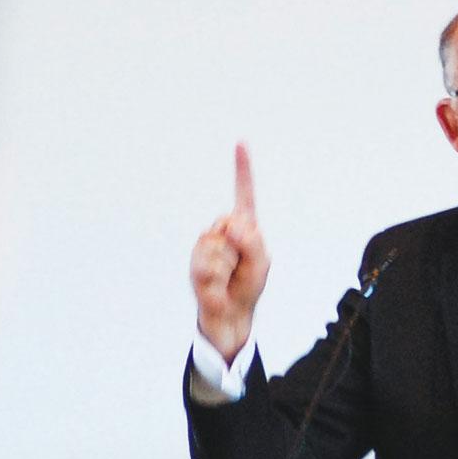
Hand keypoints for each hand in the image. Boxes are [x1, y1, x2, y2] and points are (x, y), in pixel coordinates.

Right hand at [190, 142, 269, 362]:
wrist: (230, 315)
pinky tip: (218, 285)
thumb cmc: (248, 287)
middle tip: (242, 267)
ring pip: (217, 243)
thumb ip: (253, 242)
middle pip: (229, 221)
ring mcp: (207, 246)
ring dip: (229, 265)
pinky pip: (207, 261)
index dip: (242, 169)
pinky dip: (218, 275)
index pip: (243, 193)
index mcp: (244, 227)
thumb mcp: (261, 265)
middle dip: (241, 246)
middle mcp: (223, 231)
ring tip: (230, 277)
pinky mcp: (195, 262)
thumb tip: (231, 224)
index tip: (240, 142)